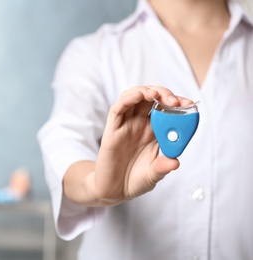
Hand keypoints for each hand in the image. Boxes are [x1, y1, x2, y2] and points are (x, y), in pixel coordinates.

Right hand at [86, 86, 192, 205]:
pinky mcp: (112, 130)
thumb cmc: (135, 180)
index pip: (165, 110)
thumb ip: (163, 167)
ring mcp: (125, 126)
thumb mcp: (154, 175)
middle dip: (163, 94)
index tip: (188, 104)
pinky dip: (127, 99)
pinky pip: (117, 109)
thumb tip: (175, 162)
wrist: (114, 191)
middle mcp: (139, 125)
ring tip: (155, 95)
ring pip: (133, 98)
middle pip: (150, 99)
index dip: (177, 103)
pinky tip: (138, 96)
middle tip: (173, 101)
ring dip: (145, 91)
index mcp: (153, 132)